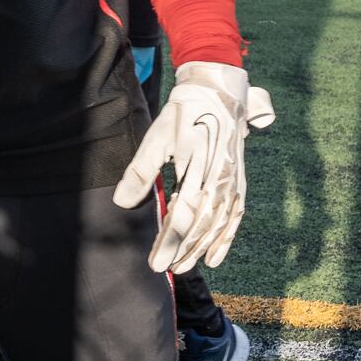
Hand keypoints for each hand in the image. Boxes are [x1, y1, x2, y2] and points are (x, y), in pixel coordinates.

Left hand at [114, 62, 271, 272]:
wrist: (216, 92)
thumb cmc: (182, 115)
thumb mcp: (156, 137)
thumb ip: (140, 171)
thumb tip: (122, 202)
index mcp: (198, 166)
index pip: (183, 214)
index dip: (170, 240)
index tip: (156, 262)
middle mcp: (219, 177)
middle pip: (201, 224)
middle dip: (182, 250)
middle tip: (164, 269)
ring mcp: (231, 181)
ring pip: (218, 224)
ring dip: (201, 249)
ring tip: (183, 267)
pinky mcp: (238, 182)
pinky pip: (235, 216)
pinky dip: (226, 239)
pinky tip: (215, 258)